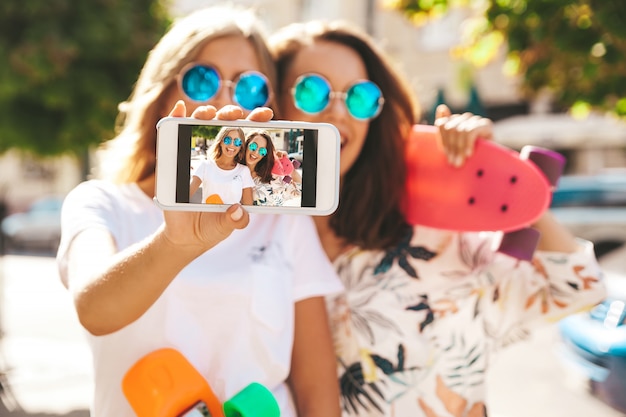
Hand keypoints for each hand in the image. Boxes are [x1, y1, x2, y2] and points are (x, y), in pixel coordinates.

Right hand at [159, 101, 273, 249]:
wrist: (187, 236)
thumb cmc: (214, 225)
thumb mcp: (229, 225)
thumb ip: (237, 220)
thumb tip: (238, 211)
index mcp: (237, 168)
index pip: (249, 141)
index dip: (258, 126)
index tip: (267, 115)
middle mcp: (219, 158)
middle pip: (226, 128)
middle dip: (233, 115)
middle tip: (237, 113)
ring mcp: (197, 157)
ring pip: (202, 127)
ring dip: (206, 114)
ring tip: (209, 113)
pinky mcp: (176, 159)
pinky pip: (175, 134)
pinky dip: (177, 116)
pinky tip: (180, 107)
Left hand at [434, 104, 492, 166]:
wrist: (484, 164)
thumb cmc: (464, 156)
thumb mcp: (448, 146)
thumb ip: (442, 129)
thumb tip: (442, 107)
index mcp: (453, 121)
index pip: (442, 124)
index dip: (443, 140)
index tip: (446, 154)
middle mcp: (465, 117)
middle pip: (450, 128)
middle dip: (451, 147)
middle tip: (453, 161)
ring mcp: (475, 120)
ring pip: (460, 130)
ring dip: (459, 148)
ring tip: (460, 161)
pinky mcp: (486, 124)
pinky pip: (471, 131)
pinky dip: (468, 144)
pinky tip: (469, 154)